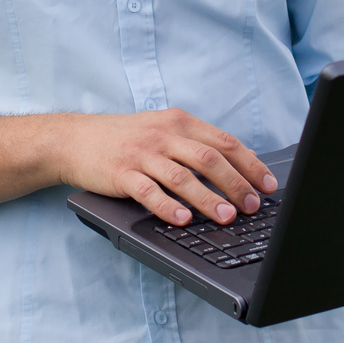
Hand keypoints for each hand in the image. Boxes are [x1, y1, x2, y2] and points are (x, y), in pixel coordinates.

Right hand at [57, 109, 275, 226]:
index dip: (250, 164)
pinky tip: (183, 219)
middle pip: (208, 159)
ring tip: (226, 217)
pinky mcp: (121, 173)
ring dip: (208, 199)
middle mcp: (163, 135)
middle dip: (236, 184)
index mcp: (179, 122)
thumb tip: (241, 162)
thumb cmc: (125, 138)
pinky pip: (149, 191)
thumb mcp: (163, 129)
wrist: (75, 139)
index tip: (268, 185)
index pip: (224, 142)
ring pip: (182, 177)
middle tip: (252, 206)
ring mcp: (142, 154)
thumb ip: (197, 143)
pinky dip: (168, 207)